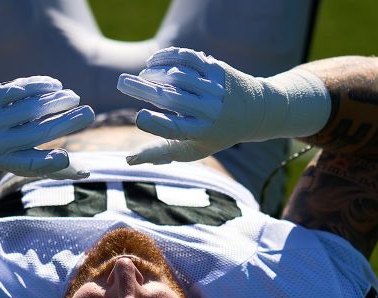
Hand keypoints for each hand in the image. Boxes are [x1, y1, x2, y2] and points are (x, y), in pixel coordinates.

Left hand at [0, 76, 94, 178]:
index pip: (28, 165)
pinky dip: (40, 86)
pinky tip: (55, 85)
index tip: (66, 157)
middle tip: (89, 113)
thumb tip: (86, 172)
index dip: (49, 165)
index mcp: (5, 162)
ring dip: (56, 101)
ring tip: (73, 97)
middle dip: (66, 123)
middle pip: (36, 133)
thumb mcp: (16, 161)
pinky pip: (19, 90)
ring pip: (30, 109)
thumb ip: (49, 167)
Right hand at [117, 47, 330, 164]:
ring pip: (178, 77)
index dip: (155, 124)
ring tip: (143, 76)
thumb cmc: (215, 134)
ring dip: (154, 74)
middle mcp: (209, 110)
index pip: (175, 129)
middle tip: (121, 83)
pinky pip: (187, 58)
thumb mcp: (192, 149)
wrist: (255, 112)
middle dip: (143, 89)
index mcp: (201, 133)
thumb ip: (161, 153)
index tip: (138, 116)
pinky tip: (152, 61)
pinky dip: (166, 57)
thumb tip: (129, 160)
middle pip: (171, 99)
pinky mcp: (216, 68)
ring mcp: (213, 87)